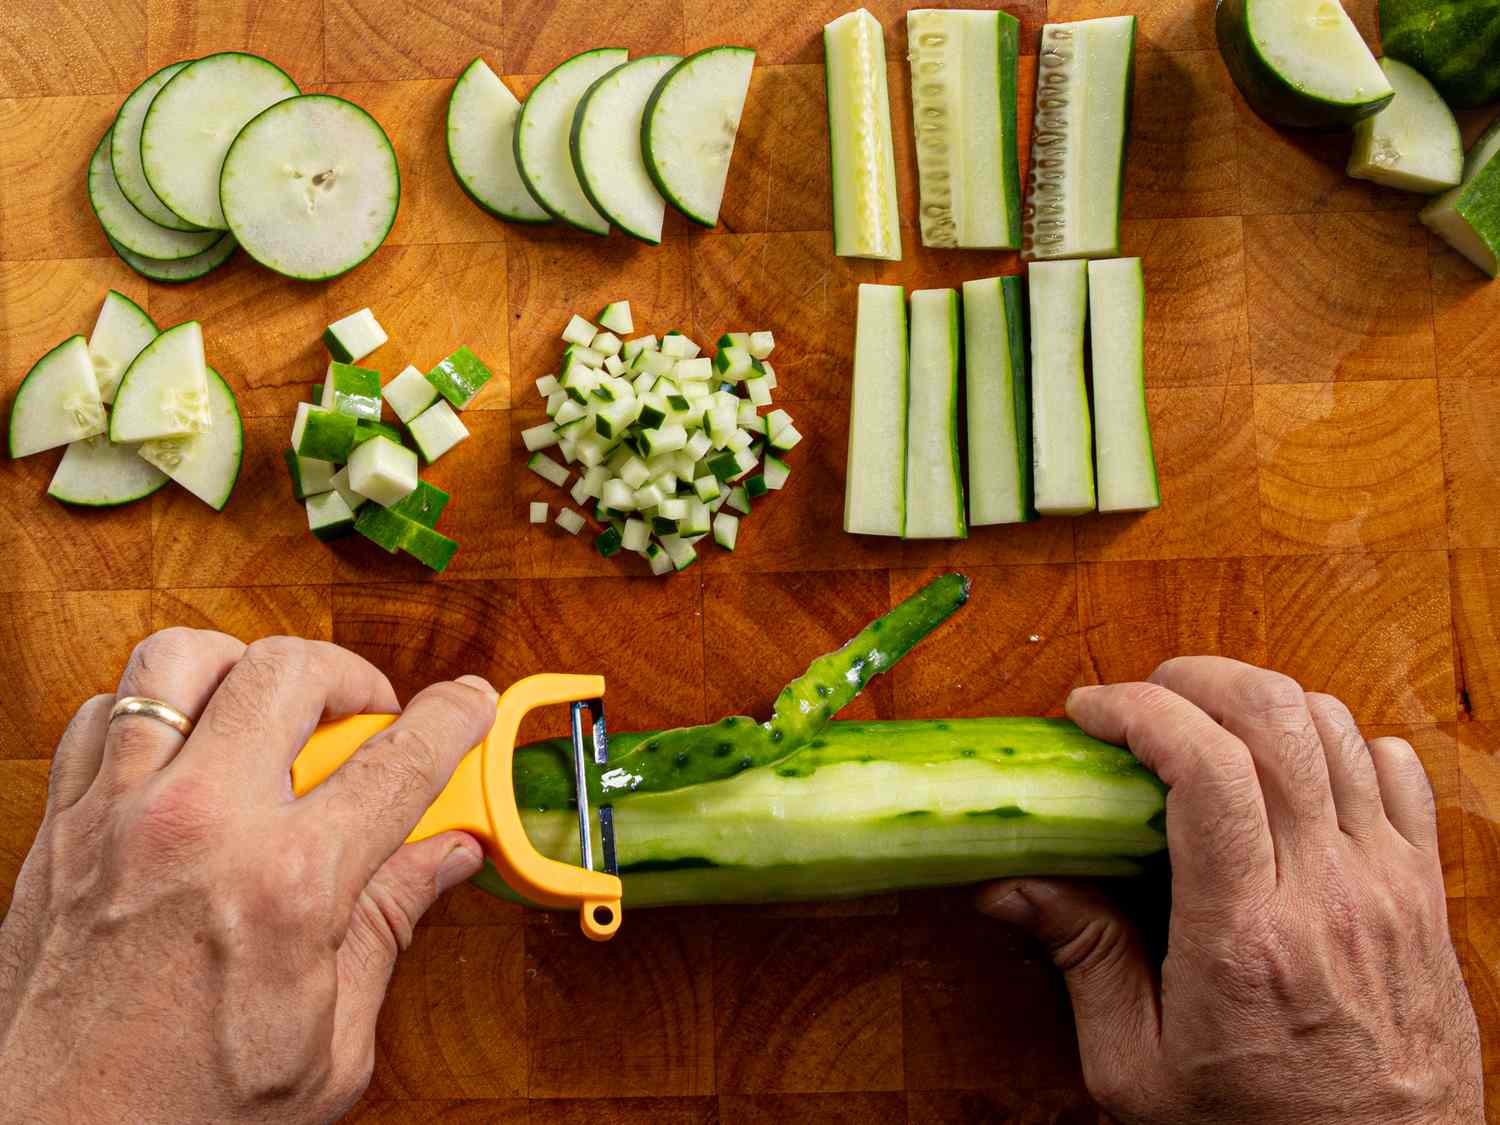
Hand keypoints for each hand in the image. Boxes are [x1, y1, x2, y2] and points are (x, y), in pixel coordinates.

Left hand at [0, 628, 496, 1122]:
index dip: (453, 718)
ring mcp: (118, 816)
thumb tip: (445, 858)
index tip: (469, 703)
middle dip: (348, 675)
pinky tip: (186, 749)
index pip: (400, 761)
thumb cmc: (179, 1114)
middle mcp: (199, 826)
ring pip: (181, 660)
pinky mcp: (60, 828)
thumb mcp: (330, 1043)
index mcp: (285, 884)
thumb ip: (388, 926)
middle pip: (289, 669)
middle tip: (364, 716)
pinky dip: (154, 709)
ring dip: (241, 668)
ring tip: (269, 709)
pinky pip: (101, 712)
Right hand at [977, 657, 1482, 1124]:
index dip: (1138, 710)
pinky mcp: (1422, 893)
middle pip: (1275, 718)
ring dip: (1259, 704)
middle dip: (1194, 679)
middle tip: (1143, 700)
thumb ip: (1081, 960)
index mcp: (1243, 937)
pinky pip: (1399, 769)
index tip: (1090, 712)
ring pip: (1335, 727)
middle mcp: (1326, 894)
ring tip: (1208, 729)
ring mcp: (1386, 886)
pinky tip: (1295, 770)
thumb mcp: (1136, 1069)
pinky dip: (1342, 740)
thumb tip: (1008, 885)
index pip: (1205, 768)